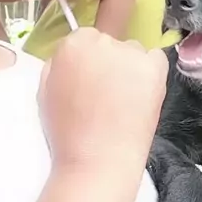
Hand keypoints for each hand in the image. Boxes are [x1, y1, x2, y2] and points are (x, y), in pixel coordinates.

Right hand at [38, 27, 167, 171]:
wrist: (96, 162)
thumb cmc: (67, 133)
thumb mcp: (45, 91)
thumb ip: (58, 64)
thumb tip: (74, 56)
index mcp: (71, 44)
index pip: (85, 39)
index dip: (87, 62)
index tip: (89, 81)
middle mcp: (101, 42)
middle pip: (109, 43)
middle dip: (108, 63)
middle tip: (106, 93)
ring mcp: (130, 54)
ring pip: (132, 52)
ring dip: (129, 68)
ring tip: (124, 100)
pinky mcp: (154, 68)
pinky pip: (156, 59)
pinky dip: (151, 73)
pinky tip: (141, 96)